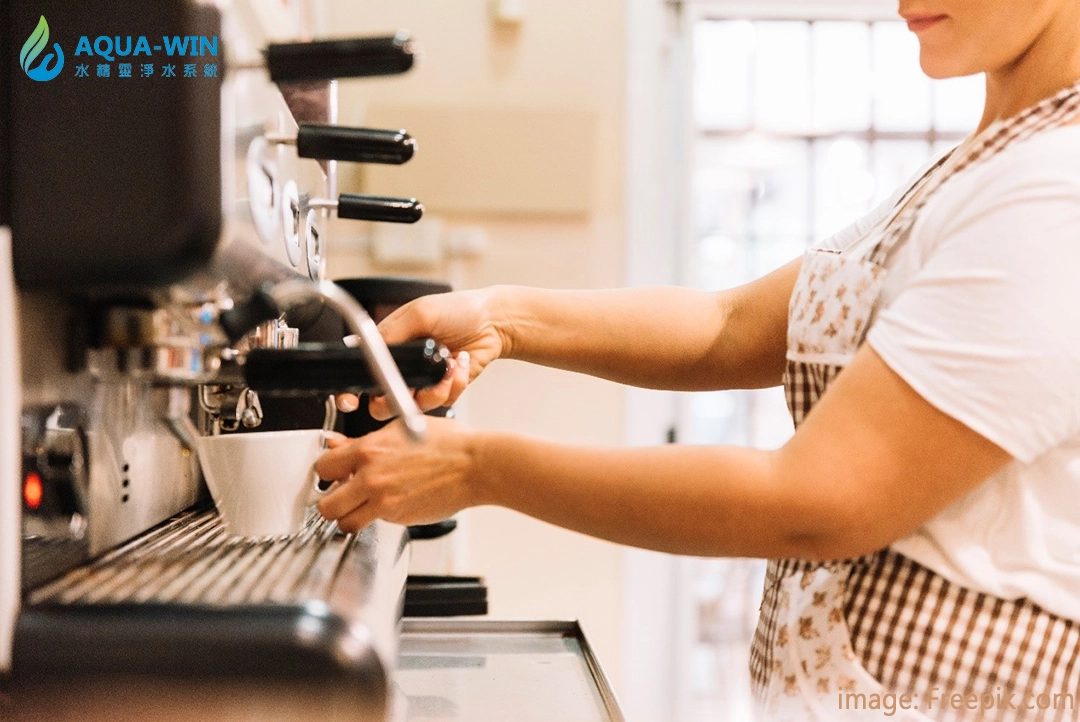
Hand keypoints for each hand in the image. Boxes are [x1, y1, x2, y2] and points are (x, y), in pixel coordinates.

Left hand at [314, 419, 482, 532]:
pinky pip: (374, 524)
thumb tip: (338, 445)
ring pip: (345, 522)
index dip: (327, 472)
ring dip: (349, 517)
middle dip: (331, 501)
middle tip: (340, 497)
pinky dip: (376, 518)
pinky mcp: (398, 517)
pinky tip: (390, 504)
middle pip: (325, 504)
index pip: (323, 467)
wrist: (475, 465)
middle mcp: (371, 477)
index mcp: (368, 450)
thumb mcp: (401, 429)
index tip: (333, 474)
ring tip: (359, 508)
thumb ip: (364, 442)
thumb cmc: (448, 444)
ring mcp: (384, 501)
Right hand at [337, 288, 506, 417]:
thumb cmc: (459, 310)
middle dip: (397, 398)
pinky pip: (442, 402)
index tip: (351, 400)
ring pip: (414, 406)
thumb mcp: (420, 313)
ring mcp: (422, 382)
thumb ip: (391, 333)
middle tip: (411, 387)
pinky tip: (461, 363)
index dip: (350, 392)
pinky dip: (454, 384)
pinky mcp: (444, 390)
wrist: (494, 322)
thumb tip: (366, 349)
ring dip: (434, 388)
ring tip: (448, 364)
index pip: (360, 373)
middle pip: (382, 403)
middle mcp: (402, 368)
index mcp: (389, 346)